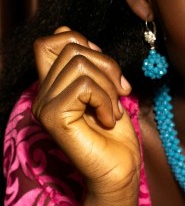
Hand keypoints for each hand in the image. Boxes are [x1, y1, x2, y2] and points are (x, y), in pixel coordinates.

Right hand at [33, 27, 140, 202]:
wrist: (120, 169)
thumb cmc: (115, 132)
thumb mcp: (105, 86)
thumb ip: (90, 64)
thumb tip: (76, 36)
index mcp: (53, 84)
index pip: (52, 40)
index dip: (82, 43)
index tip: (104, 70)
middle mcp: (43, 93)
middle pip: (71, 48)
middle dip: (106, 66)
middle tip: (118, 93)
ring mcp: (45, 105)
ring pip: (80, 65)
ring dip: (108, 86)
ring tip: (111, 109)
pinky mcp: (54, 117)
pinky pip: (84, 86)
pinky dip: (105, 99)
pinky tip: (107, 119)